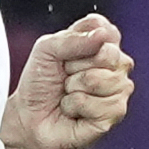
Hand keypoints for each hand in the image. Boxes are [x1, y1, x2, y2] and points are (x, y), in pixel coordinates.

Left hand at [1, 14, 134, 148]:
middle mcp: (117, 66)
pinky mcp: (115, 114)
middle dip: (75, 67)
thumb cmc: (40, 82)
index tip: (65, 55)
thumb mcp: (46, 49)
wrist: (29, 116)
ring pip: (100, 80)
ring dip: (74, 89)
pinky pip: (96, 104)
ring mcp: (119, 90)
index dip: (79, 42)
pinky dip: (75, 106)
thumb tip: (102, 35)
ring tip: (69, 94)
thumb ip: (73, 38)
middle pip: (107, 55)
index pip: (106, 31)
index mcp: (104, 44)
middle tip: (66, 77)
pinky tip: (74, 110)